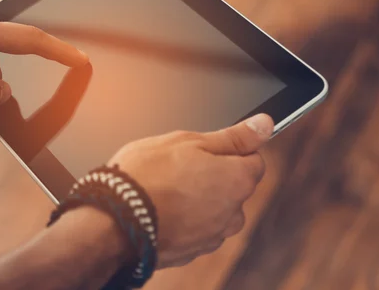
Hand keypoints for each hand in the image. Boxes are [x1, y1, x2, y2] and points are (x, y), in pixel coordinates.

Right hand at [108, 114, 272, 268]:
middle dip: (214, 177)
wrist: (113, 220)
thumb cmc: (147, 176)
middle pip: (234, 188)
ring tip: (166, 189)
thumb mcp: (189, 142)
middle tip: (180, 166)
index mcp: (237, 181)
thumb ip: (232, 136)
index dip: (231, 150)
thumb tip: (264, 125)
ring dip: (199, 201)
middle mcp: (232, 214)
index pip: (254, 161)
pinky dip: (183, 220)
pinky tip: (160, 209)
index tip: (208, 148)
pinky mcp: (190, 253)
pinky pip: (195, 230)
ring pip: (214, 211)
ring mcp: (211, 237)